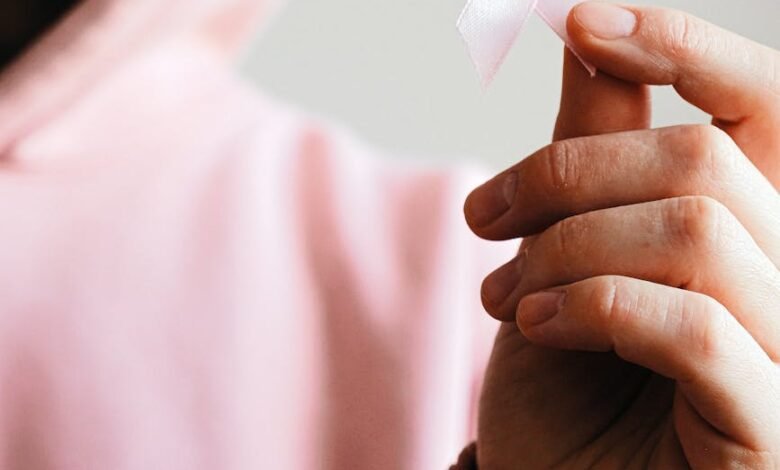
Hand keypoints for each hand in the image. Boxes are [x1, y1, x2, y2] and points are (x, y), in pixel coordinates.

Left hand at [465, 4, 779, 468]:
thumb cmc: (566, 375)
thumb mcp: (569, 245)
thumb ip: (598, 142)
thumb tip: (584, 30)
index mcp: (752, 225)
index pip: (762, 105)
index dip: (685, 47)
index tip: (581, 23)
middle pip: (701, 161)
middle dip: (565, 174)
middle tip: (484, 216)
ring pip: (694, 233)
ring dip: (565, 250)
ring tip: (501, 292)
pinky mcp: (768, 426)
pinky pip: (694, 324)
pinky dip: (593, 307)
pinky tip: (535, 327)